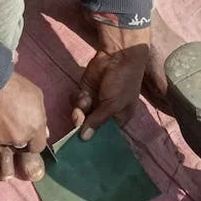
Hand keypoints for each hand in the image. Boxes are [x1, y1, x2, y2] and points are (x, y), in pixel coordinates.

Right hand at [0, 71, 48, 180]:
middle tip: (13, 129)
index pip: (38, 147)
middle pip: (20, 148)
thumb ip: (41, 114)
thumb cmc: (14, 85)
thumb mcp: (36, 95)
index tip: (29, 134)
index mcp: (34, 128)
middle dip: (19, 140)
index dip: (34, 141)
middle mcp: (19, 138)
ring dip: (2, 144)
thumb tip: (45, 131)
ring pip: (3, 149)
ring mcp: (1, 141)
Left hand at [71, 24, 149, 139]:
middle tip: (78, 120)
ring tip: (84, 102)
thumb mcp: (114, 104)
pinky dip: (77, 100)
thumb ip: (98, 121)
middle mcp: (106, 112)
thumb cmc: (123, 82)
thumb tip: (84, 138)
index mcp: (119, 118)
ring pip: (81, 114)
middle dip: (83, 124)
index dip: (94, 139)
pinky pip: (77, 102)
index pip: (105, 135)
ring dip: (80, 110)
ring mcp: (95, 101)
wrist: (118, 55)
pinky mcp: (85, 90)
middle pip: (90, 126)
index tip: (83, 145)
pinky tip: (82, 94)